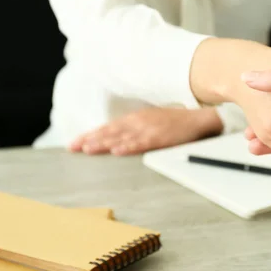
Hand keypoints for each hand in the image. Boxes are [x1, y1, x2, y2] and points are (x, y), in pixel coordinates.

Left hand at [69, 107, 222, 154]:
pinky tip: (117, 151)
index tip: (74, 144)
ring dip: (104, 143)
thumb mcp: (150, 121)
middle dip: (90, 140)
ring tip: (88, 149)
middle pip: (109, 132)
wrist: (198, 120)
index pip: (107, 127)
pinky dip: (128, 147)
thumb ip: (133, 128)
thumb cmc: (174, 123)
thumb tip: (115, 139)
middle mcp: (138, 122)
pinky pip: (141, 143)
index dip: (90, 135)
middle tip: (72, 148)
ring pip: (121, 137)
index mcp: (135, 118)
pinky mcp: (160, 138)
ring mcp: (149, 129)